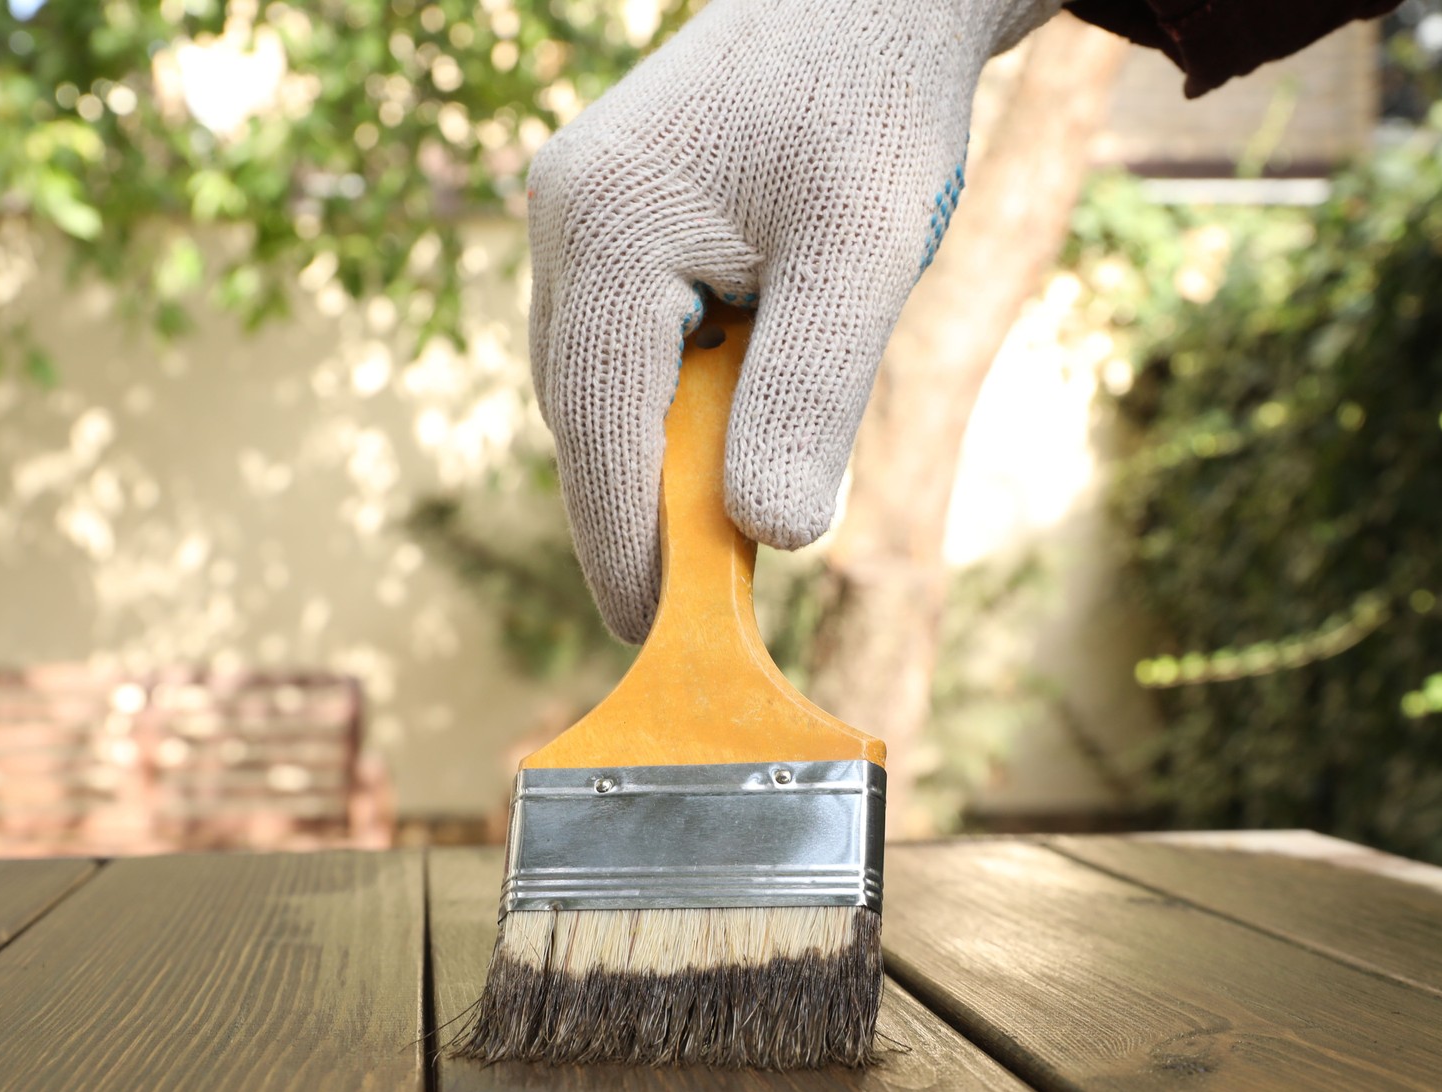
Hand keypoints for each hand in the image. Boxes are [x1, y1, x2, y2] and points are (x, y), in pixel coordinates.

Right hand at [527, 0, 1057, 640]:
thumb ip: (809, 394)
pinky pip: (622, 342)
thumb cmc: (875, 106)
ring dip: (660, 456)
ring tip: (727, 515)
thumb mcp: (863, 255)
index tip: (657, 635)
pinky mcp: (610, 220)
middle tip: (700, 603)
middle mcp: (567, 221)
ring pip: (600, 384)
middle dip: (641, 509)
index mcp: (607, 227)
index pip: (599, 426)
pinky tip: (728, 417)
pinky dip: (669, 402)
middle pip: (587, 412)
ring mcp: (579, 216)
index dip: (626, 543)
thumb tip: (769, 535)